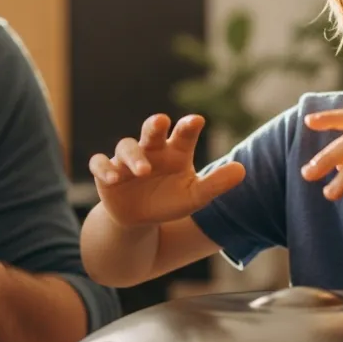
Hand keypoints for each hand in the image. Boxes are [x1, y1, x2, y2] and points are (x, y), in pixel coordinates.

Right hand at [88, 114, 245, 227]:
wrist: (140, 220)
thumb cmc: (170, 200)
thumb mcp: (195, 196)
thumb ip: (216, 183)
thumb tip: (242, 170)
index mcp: (175, 151)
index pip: (183, 134)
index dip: (188, 127)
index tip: (196, 121)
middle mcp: (151, 150)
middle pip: (151, 130)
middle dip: (155, 124)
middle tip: (161, 121)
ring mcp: (126, 160)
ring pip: (126, 147)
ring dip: (133, 156)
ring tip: (143, 171)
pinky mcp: (107, 173)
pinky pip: (100, 164)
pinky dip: (104, 169)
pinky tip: (113, 179)